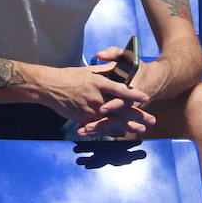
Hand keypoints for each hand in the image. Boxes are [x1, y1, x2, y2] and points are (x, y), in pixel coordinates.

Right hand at [40, 61, 154, 137]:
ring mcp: (89, 110)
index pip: (120, 89)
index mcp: (98, 82)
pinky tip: (122, 133)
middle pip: (120, 108)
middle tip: (151, 121)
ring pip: (112, 120)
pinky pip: (100, 126)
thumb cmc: (71, 76)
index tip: (146, 98)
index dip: (133, 95)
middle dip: (137, 115)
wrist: (50, 88)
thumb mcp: (90, 70)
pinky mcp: (83, 119)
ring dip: (128, 126)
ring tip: (141, 130)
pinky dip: (112, 130)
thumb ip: (106, 71)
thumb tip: (121, 69)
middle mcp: (96, 97)